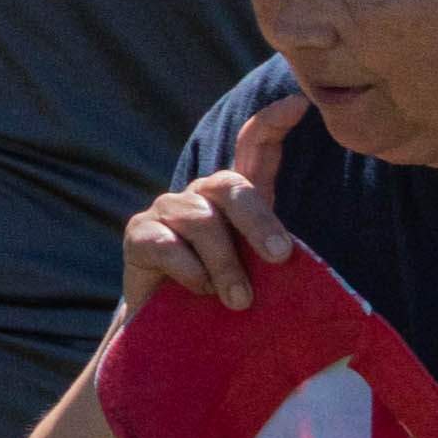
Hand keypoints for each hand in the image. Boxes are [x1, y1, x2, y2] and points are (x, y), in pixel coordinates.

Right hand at [109, 134, 308, 325]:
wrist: (172, 333)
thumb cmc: (226, 299)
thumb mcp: (259, 273)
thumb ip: (273, 255)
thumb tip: (292, 254)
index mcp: (236, 200)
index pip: (253, 148)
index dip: (273, 123)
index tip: (299, 104)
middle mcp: (201, 196)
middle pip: (231, 185)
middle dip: (258, 220)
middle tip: (279, 258)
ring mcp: (167, 210)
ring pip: (202, 221)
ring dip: (226, 264)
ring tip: (239, 302)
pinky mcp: (138, 234)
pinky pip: (168, 245)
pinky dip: (191, 273)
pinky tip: (198, 293)